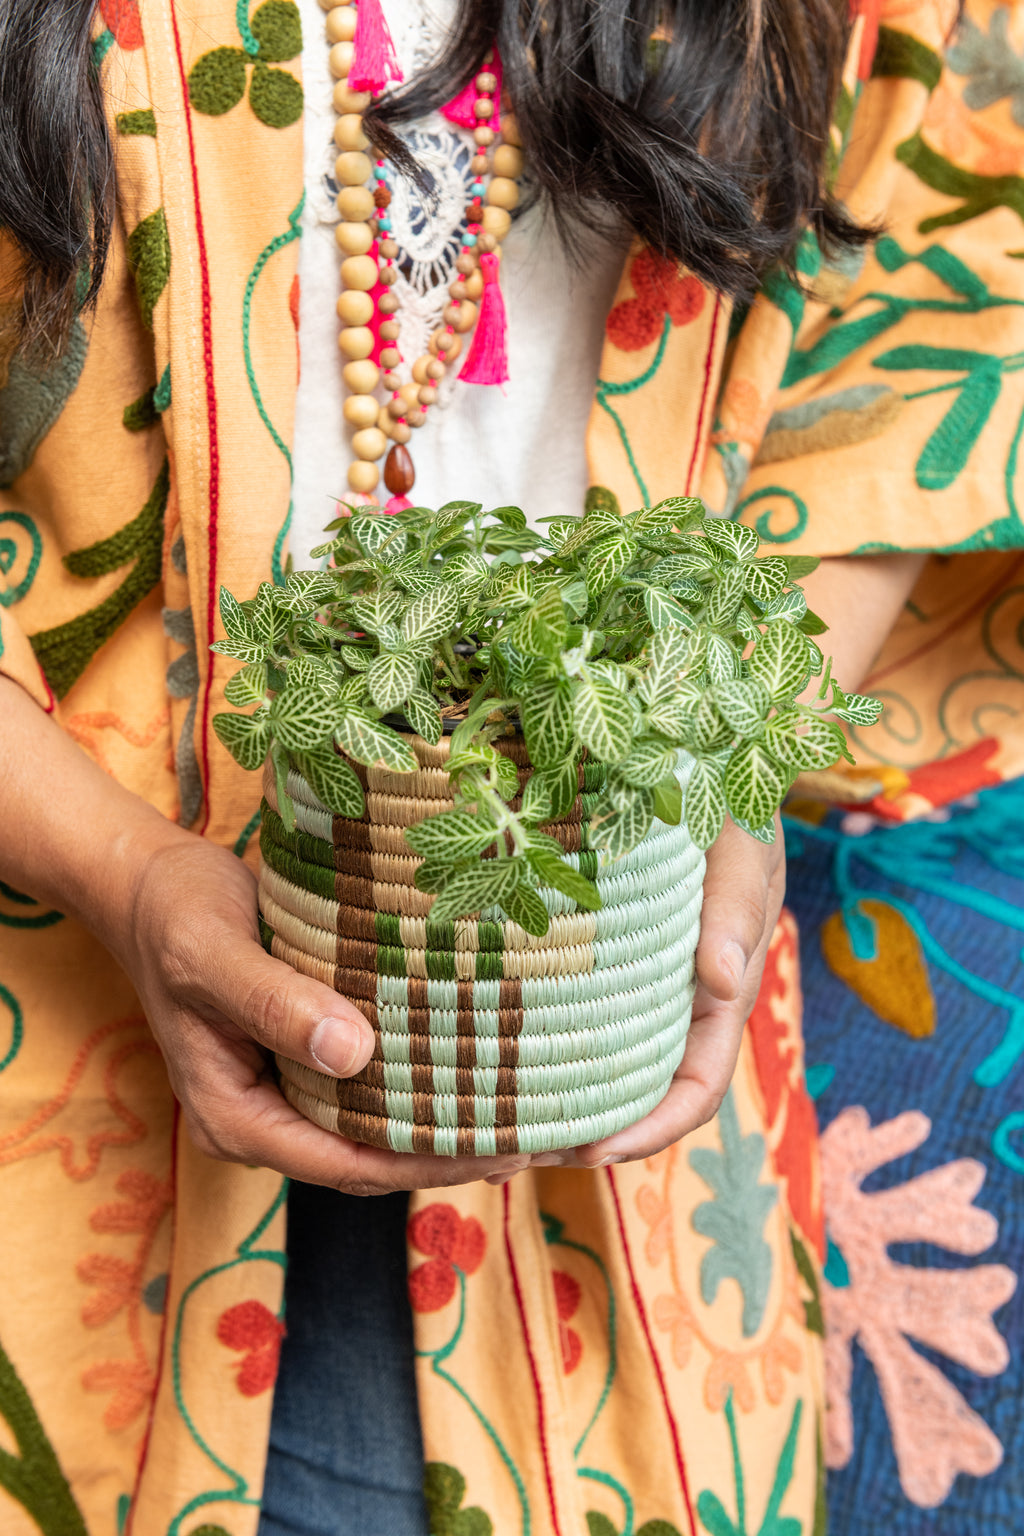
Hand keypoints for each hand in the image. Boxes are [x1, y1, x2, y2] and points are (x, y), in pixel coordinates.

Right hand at [116, 831, 529, 1193]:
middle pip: (375, 1156)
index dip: (428, 1163)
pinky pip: (378, 1081)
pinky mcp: (311, 1052)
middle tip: (545, 1136)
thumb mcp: (213, 955)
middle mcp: (269, 1118)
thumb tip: (354, 1052)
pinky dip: (429, 1076)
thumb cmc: (175, 916)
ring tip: (536, 1110)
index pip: (349, 1165)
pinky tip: (485, 1061)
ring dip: (451, 1117)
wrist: (149, 883)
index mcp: (238, 1118)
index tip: (503, 1148)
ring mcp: (290, 1088)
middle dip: (456, 1152)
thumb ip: (275, 1004)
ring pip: (382, 1123)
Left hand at [513, 815, 784, 1175]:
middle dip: (590, 1131)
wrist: (697, 755)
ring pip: (601, 1056)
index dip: (653, 1128)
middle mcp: (679, 993)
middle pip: (640, 1089)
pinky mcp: (598, 947)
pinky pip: (571, 1006)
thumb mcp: (740, 841)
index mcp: (722, 986)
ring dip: (558, 1096)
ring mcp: (638, 974)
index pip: (696, 1085)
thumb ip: (735, 907)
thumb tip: (723, 983)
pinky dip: (541, 1036)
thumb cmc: (727, 795)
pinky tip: (488, 1040)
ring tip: (493, 1120)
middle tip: (517, 1152)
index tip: (593, 1150)